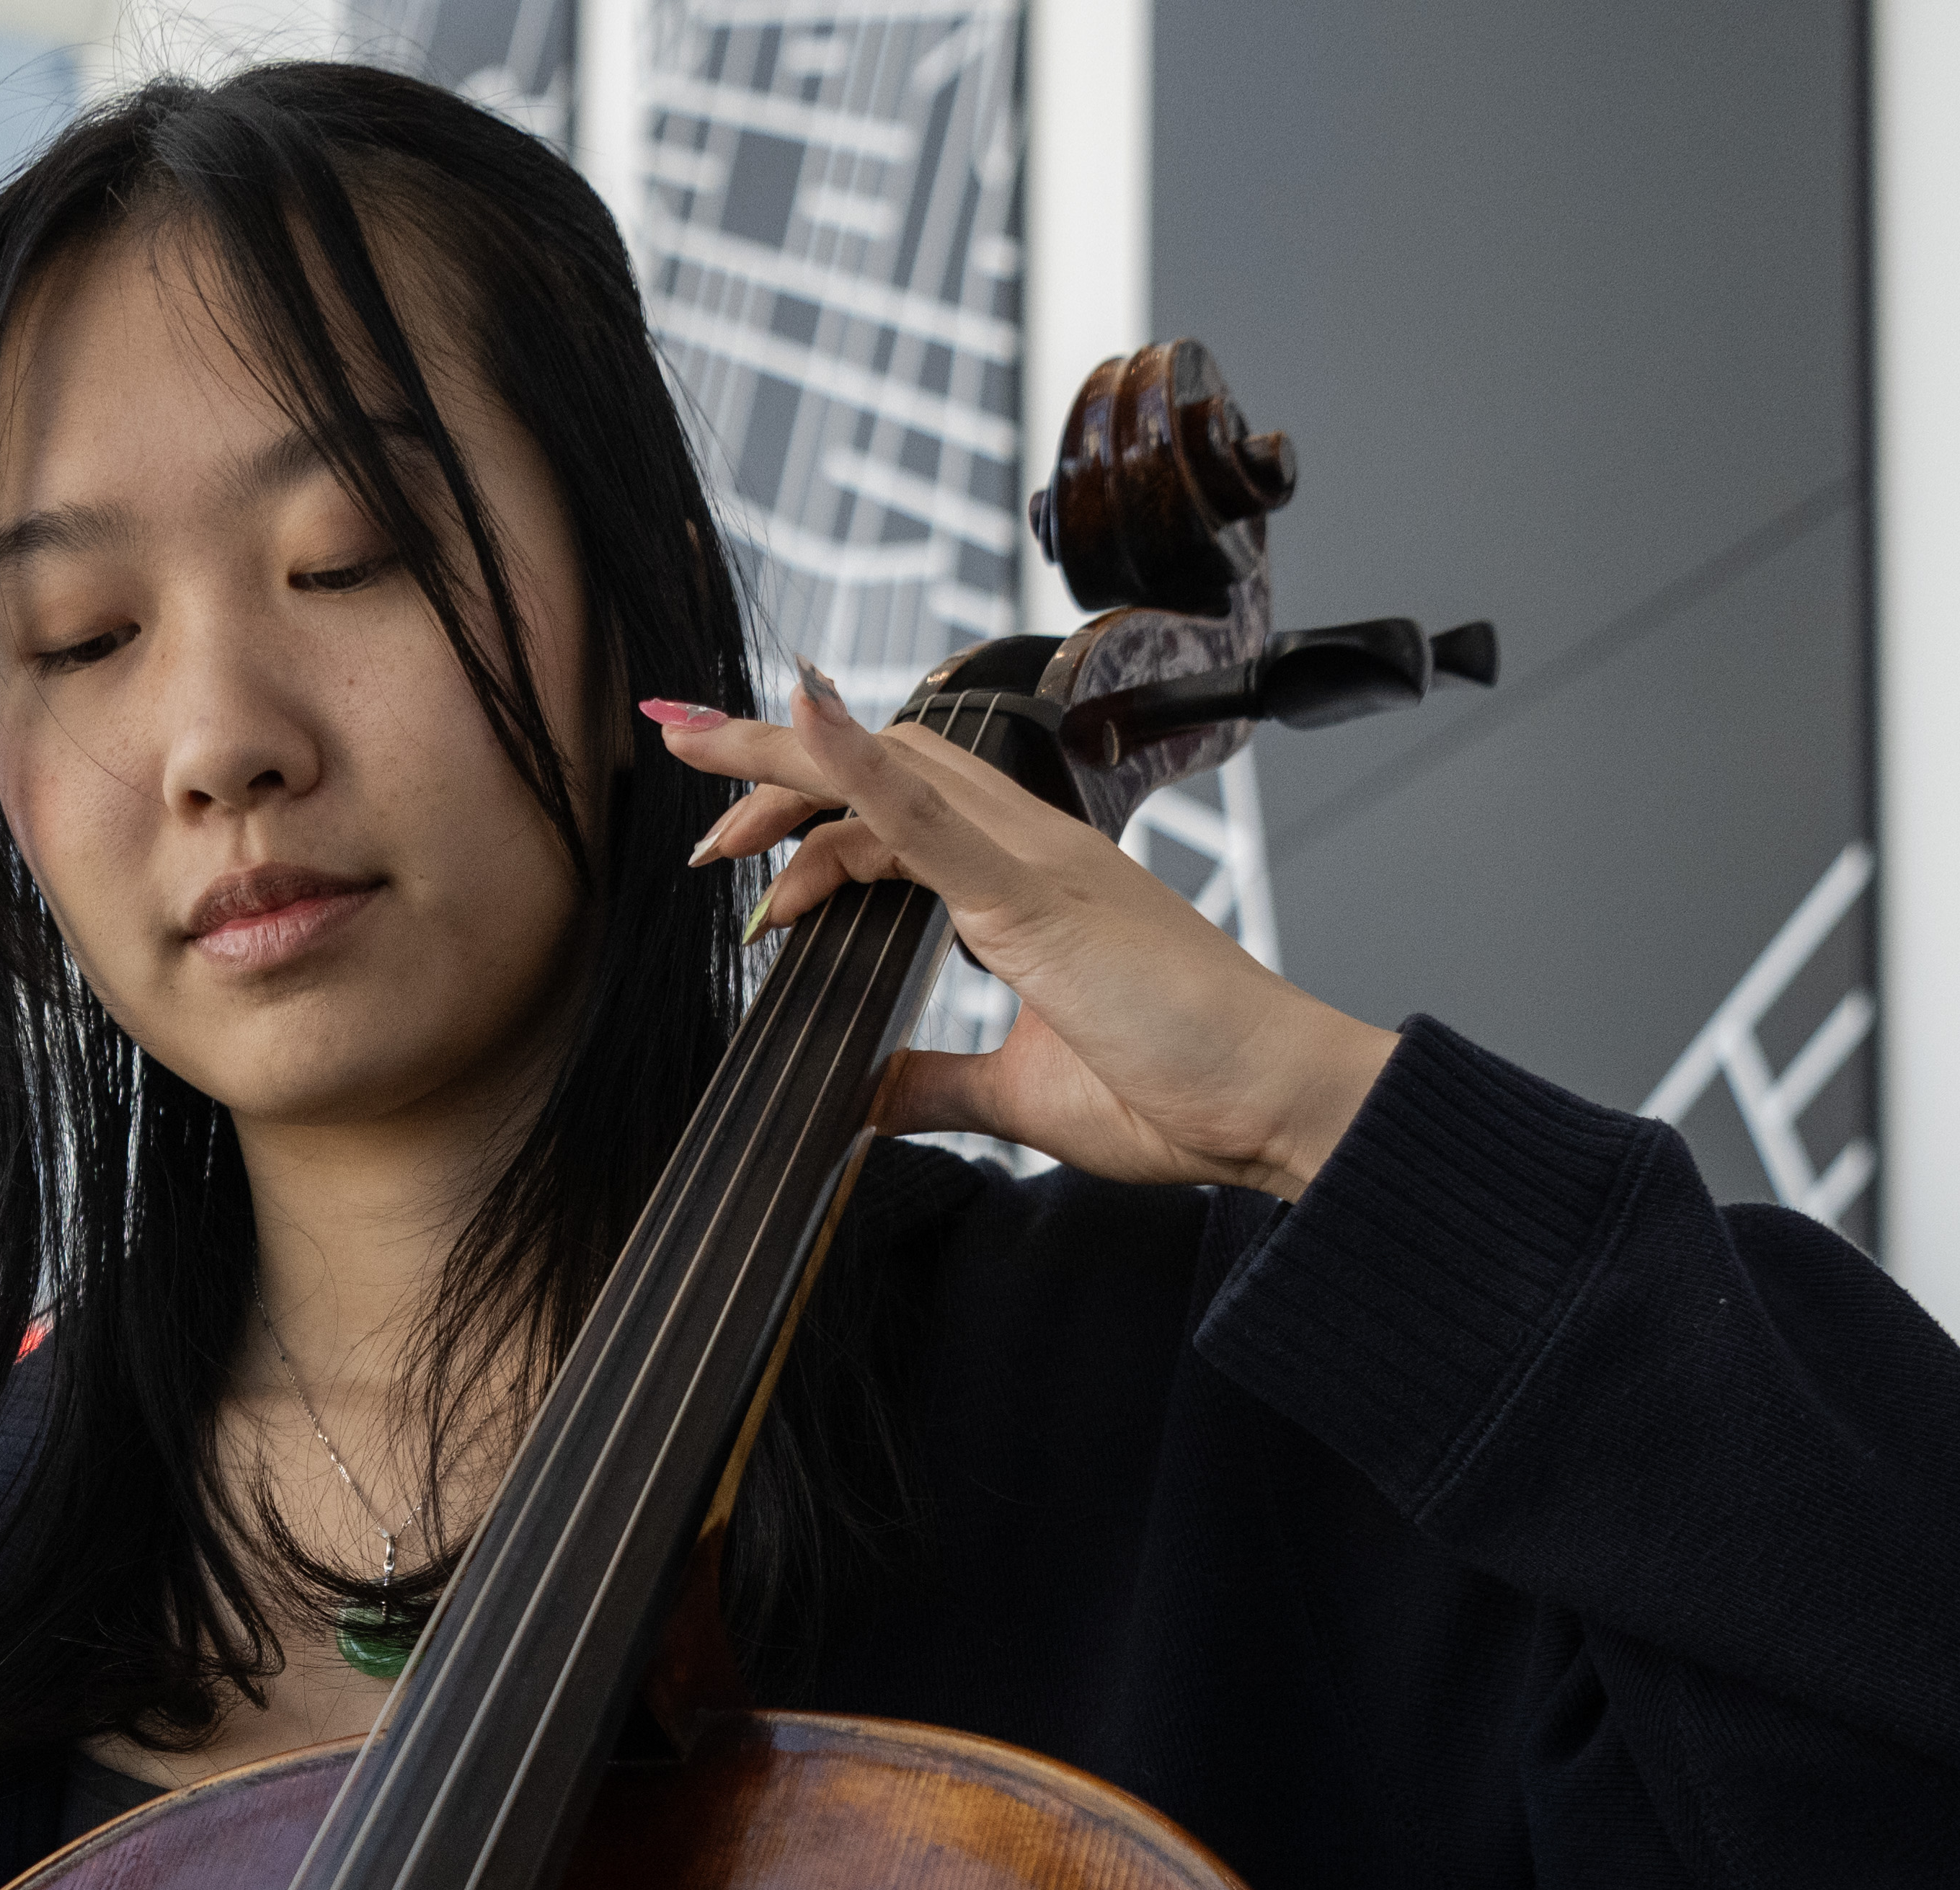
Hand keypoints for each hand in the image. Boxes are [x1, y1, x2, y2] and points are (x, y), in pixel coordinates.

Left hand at [649, 669, 1397, 1197]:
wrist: (1273, 1103)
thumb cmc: (1182, 1089)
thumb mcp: (1021, 1093)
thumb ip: (939, 1082)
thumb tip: (868, 1096)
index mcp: (1027, 887)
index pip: (892, 820)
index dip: (808, 825)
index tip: (737, 865)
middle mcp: (1029, 850)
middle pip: (879, 772)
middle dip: (772, 774)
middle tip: (685, 799)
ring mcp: (1034, 860)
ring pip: (886, 772)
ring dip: (780, 755)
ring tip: (690, 752)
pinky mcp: (1037, 892)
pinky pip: (925, 811)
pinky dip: (853, 758)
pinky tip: (795, 716)